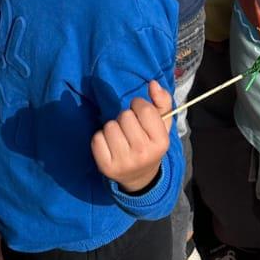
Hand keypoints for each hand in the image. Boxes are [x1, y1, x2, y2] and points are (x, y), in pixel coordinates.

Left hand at [91, 79, 172, 193]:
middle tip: (130, 129)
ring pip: (110, 126)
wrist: (139, 176)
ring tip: (120, 137)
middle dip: (126, 117)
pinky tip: (110, 145)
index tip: (139, 114)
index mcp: (161, 142)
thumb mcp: (162, 124)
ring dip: (113, 127)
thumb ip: (162, 100)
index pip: (144, 109)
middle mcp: (144, 154)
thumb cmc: (150, 142)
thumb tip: (153, 84)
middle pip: (125, 116)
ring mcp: (124, 162)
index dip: (139, 105)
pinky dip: (101, 138)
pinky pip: (97, 139)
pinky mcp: (107, 167)